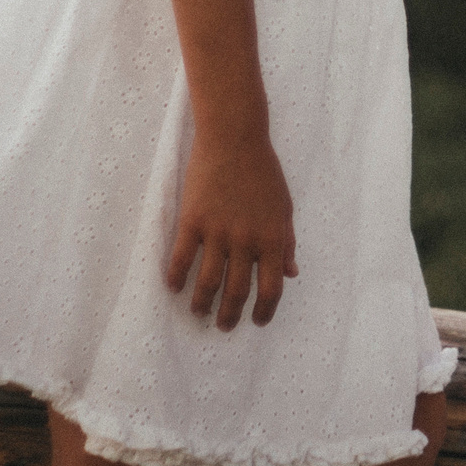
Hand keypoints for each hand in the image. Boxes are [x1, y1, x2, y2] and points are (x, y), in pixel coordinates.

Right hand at [166, 130, 298, 329]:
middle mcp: (247, 241)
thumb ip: (287, 242)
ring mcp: (218, 232)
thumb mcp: (285, 208)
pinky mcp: (192, 221)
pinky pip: (181, 258)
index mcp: (274, 238)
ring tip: (199, 313)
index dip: (265, 311)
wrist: (235, 139)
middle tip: (224, 326)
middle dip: (231, 315)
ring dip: (203, 304)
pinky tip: (174, 288)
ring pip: (208, 282)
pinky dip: (176, 278)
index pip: (271, 288)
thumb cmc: (263, 172)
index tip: (257, 322)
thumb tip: (291, 274)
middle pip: (238, 291)